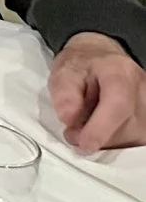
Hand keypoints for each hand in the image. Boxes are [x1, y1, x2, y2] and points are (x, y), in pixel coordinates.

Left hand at [47, 33, 145, 152]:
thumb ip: (64, 95)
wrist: (99, 57)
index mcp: (118, 72)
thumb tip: (69, 118)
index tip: (84, 144)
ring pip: (134, 136)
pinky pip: (136, 139)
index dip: (101, 129)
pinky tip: (103, 130)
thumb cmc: (82, 66)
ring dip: (108, 140)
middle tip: (74, 132)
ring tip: (88, 124)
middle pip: (128, 126)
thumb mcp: (63, 73)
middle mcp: (141, 88)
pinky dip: (117, 141)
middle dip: (98, 137)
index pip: (118, 104)